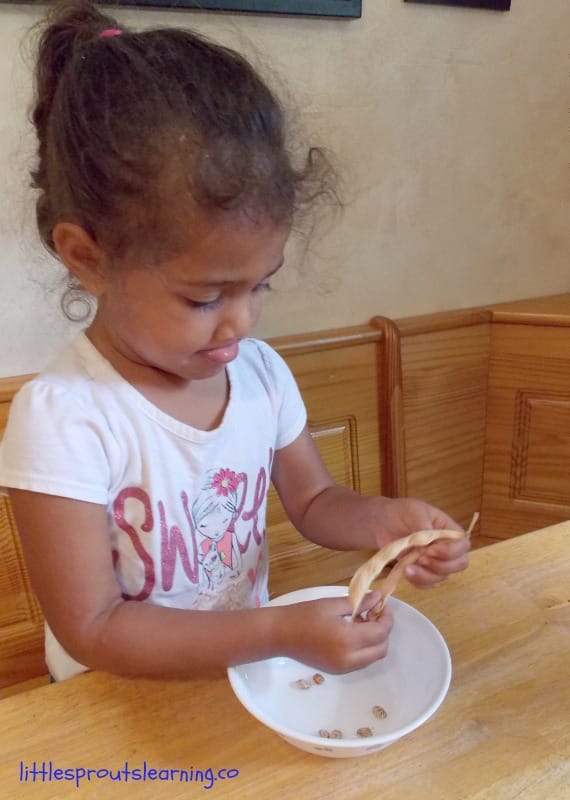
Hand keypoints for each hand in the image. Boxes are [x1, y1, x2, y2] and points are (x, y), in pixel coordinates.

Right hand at [275, 592, 392, 673]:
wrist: (280, 634)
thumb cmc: (304, 615)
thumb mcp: (333, 604)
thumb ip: (359, 603)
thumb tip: (378, 597)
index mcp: (348, 640)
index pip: (381, 633)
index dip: (386, 618)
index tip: (381, 604)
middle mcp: (349, 659)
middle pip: (381, 649)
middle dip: (383, 631)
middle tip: (373, 613)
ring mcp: (343, 668)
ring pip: (372, 657)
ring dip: (374, 640)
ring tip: (360, 620)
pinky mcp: (337, 671)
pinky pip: (360, 661)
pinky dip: (363, 648)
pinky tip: (351, 632)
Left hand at [374, 497, 469, 587]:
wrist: (383, 522)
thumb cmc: (402, 512)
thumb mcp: (414, 512)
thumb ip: (424, 528)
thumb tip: (428, 546)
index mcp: (450, 531)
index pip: (463, 545)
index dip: (450, 552)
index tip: (430, 549)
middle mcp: (447, 548)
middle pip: (459, 565)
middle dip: (441, 566)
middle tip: (420, 559)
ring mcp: (435, 562)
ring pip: (442, 577)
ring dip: (426, 575)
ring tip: (407, 567)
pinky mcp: (422, 572)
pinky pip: (426, 584)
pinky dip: (417, 581)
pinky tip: (405, 571)